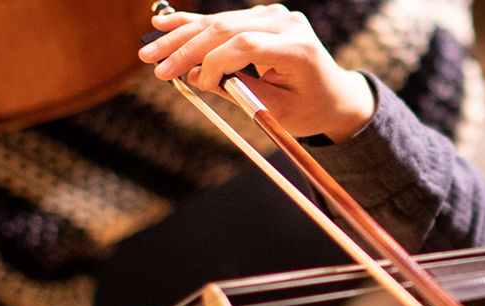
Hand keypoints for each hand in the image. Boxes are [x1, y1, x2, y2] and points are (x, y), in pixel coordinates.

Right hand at [139, 5, 374, 140]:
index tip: (197, 83)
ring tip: (150, 50)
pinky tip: (164, 23)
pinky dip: (194, 24)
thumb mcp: (278, 110)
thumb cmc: (309, 107)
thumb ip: (239, 91)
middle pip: (227, 29)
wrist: (334, 94)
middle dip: (186, 49)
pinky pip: (224, 20)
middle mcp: (287, 24)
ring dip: (182, 36)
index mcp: (298, 48)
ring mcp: (275, 16)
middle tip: (154, 65)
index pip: (246, 45)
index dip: (215, 62)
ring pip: (219, 23)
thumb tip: (197, 76)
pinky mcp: (263, 17)